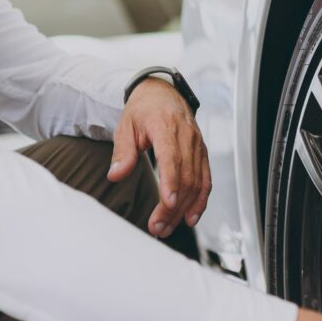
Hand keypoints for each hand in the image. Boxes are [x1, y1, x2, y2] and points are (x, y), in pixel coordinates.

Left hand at [108, 77, 211, 237]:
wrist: (164, 93)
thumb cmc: (143, 110)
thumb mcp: (125, 126)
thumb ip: (123, 152)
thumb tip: (115, 175)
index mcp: (166, 126)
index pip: (172, 158)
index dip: (171, 182)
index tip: (167, 203)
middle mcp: (187, 137)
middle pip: (185, 177)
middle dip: (173, 206)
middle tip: (157, 227)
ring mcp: (198, 146)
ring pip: (197, 183)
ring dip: (184, 209)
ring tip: (168, 227)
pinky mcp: (203, 155)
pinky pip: (206, 180)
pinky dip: (200, 201)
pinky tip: (191, 217)